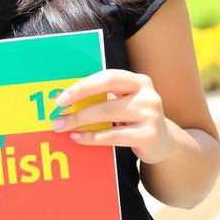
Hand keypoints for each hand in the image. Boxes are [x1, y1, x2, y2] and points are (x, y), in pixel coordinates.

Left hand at [52, 69, 173, 164]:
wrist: (163, 142)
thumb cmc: (134, 118)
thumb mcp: (124, 102)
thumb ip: (103, 96)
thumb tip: (65, 98)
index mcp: (139, 81)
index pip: (108, 77)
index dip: (83, 86)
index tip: (61, 97)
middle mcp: (148, 95)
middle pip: (106, 97)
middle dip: (77, 106)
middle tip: (57, 115)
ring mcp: (150, 116)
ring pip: (107, 116)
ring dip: (80, 122)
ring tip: (62, 127)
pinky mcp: (148, 136)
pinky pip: (113, 136)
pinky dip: (92, 137)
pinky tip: (78, 137)